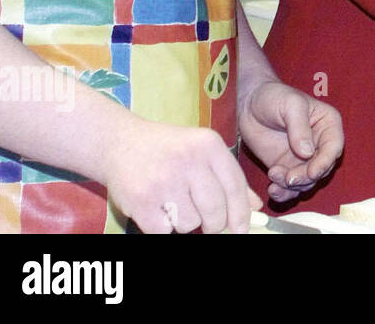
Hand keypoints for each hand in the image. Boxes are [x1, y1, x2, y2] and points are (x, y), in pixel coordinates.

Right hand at [103, 119, 260, 233]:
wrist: (119, 143)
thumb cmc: (168, 150)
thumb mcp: (202, 151)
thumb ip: (230, 178)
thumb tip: (255, 206)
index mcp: (208, 146)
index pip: (235, 187)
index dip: (241, 214)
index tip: (241, 230)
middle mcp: (188, 160)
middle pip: (215, 211)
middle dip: (214, 224)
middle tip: (207, 222)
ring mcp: (163, 180)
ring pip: (190, 224)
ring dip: (184, 222)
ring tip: (174, 204)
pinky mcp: (140, 200)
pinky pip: (164, 231)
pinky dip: (163, 227)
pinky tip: (157, 209)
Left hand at [239, 81, 344, 202]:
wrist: (249, 104)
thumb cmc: (273, 96)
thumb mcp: (290, 105)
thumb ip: (299, 127)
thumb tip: (307, 152)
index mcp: (328, 124)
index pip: (333, 148)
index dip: (324, 163)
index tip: (311, 172)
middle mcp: (320, 144)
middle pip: (321, 169)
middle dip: (305, 177)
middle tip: (287, 178)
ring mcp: (304, 159)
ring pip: (307, 181)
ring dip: (292, 185)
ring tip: (274, 175)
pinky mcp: (287, 168)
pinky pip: (291, 187)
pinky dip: (284, 192)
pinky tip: (272, 190)